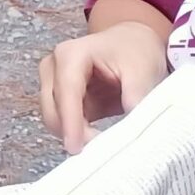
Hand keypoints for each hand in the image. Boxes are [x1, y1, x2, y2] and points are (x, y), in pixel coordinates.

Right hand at [40, 21, 172, 153]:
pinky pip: (63, 121)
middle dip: (71, 132)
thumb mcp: (143, 72)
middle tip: (100, 153)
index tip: (77, 148)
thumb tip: (132, 131)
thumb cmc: (136, 51)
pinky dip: (77, 133)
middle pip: (52, 108)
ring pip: (53, 117)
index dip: (70, 122)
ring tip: (102, 146)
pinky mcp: (61, 97)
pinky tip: (97, 140)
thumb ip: (136, 100)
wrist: (132, 42)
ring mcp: (54, 82)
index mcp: (71, 55)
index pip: (66, 92)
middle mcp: (54, 66)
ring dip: (73, 134)